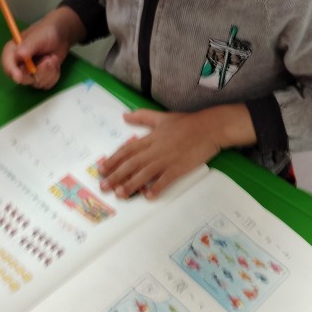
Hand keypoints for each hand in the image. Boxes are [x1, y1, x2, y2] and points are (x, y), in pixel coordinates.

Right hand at [0, 7, 85, 89]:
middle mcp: (19, 64)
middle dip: (39, 71)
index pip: (7, 66)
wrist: (61, 36)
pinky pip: (46, 84)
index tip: (19, 76)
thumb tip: (19, 55)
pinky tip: (55, 64)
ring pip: (37, 83)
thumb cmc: (47, 32)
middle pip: (23, 79)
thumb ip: (28, 46)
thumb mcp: (38, 37)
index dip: (12, 72)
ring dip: (49, 72)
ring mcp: (29, 73)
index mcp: (13, 52)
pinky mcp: (40, 77)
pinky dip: (54, 75)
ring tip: (52, 57)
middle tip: (49, 60)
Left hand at [98, 104, 255, 199]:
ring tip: (121, 194)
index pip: (127, 150)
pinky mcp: (180, 167)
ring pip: (145, 173)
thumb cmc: (187, 122)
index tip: (101, 169)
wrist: (210, 127)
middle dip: (116, 175)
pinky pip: (165, 179)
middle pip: (132, 163)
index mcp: (151, 137)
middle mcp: (156, 149)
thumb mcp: (162, 117)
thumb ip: (142, 116)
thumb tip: (124, 115)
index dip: (113, 160)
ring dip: (131, 184)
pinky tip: (148, 196)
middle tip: (104, 186)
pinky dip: (157, 187)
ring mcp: (168, 158)